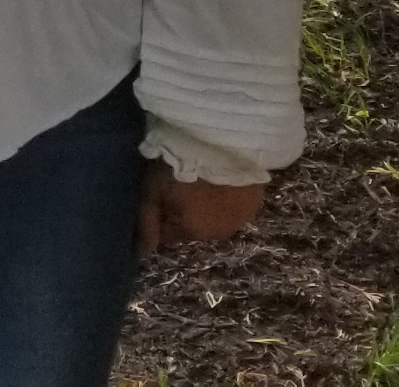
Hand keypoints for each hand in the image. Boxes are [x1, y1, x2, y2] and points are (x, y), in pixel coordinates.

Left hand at [136, 164, 266, 250]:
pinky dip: (228, 198)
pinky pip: (236, 206)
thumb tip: (143, 253)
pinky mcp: (255, 202)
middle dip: (185, 212)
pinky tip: (224, 179)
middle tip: (181, 184)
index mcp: (191, 233)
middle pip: (192, 226)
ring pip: (216, 218)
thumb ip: (147, 224)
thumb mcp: (152, 192)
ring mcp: (240, 219)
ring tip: (204, 180)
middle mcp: (217, 234)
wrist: (221, 144)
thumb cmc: (178, 167)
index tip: (159, 195)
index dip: (161, 214)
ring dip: (208, 206)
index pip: (168, 234)